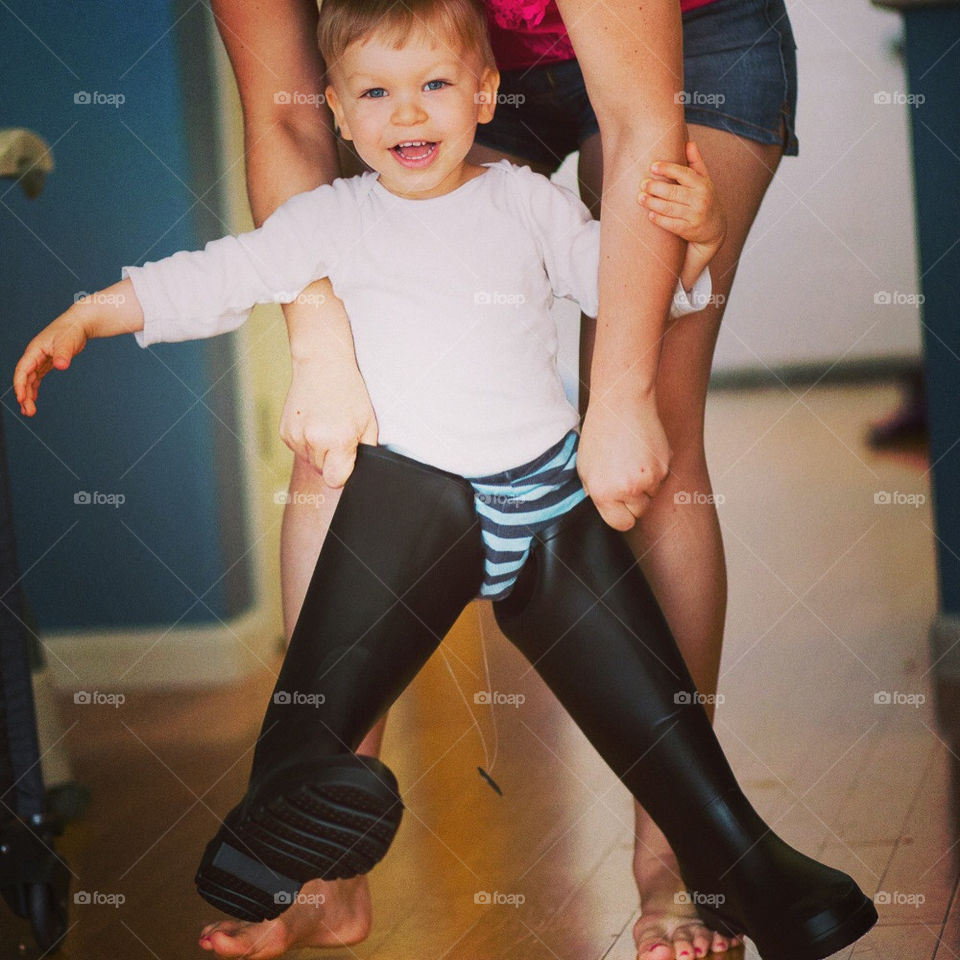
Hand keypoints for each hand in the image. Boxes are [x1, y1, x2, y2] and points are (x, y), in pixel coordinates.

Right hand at [13, 308, 89, 415]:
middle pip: (25, 378)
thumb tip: (61, 365)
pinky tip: (34, 399)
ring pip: (30, 380)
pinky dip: (35, 389)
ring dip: (29, 395)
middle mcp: (34, 356)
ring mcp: (40, 360)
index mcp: (34, 351)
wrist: (79, 324)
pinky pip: (37, 378)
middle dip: (24, 395)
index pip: (23, 370)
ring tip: (29, 411)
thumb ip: (63, 355)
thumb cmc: (71, 330)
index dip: (20, 385)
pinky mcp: (48, 363)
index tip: (21, 399)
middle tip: (28, 412)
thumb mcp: (66, 343)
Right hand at [280, 354, 377, 487]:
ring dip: (320, 452)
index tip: (347, 459)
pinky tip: (314, 423)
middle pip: (323, 472)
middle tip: (338, 435)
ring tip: (326, 426)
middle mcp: (314, 440)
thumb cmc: (348, 392)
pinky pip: (300, 450)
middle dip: (333, 460)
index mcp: (338, 440)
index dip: (343, 472)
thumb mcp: (368, 422)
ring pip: (311, 462)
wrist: (322, 364)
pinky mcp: (285, 433)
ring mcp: (296, 437)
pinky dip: (307, 443)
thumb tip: (360, 471)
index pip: (336, 480)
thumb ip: (366, 451)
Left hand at [577, 387, 670, 530]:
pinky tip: (642, 452)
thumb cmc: (600, 433)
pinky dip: (655, 469)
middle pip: (639, 512)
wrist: (621, 403)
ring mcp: (649, 479)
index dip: (620, 515)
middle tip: (624, 476)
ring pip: (652, 495)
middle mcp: (627, 489)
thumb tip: (606, 510)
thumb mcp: (585, 467)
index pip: (620, 524)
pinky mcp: (665, 466)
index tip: (618, 505)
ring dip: (645, 484)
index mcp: (603, 493)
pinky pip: (661, 479)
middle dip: (634, 500)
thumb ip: (595, 493)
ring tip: (631, 460)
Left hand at [639, 140, 725, 279]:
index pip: (684, 174)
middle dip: (656, 187)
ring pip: (671, 208)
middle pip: (674, 192)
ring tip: (640, 198)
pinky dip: (660, 220)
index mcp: (702, 184)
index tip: (653, 166)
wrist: (715, 229)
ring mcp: (695, 215)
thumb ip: (696, 162)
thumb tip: (689, 142)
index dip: (668, 169)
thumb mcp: (704, 180)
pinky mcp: (690, 230)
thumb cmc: (705, 198)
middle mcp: (700, 199)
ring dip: (653, 203)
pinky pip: (672, 225)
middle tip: (642, 184)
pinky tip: (650, 215)